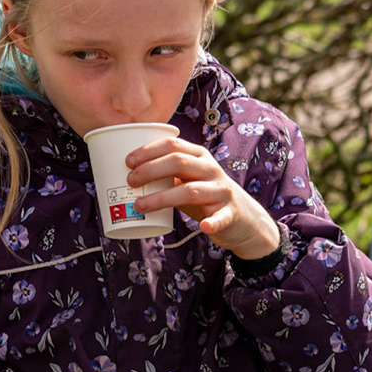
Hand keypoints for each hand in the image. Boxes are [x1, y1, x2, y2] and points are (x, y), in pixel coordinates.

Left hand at [129, 136, 281, 261]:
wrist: (244, 218)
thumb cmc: (207, 197)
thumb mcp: (189, 180)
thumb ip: (168, 176)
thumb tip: (128, 177)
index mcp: (200, 156)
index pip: (172, 145)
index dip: (148, 151)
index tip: (128, 162)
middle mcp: (211, 169)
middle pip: (178, 163)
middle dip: (150, 170)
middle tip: (130, 182)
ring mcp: (221, 191)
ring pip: (190, 191)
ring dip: (162, 198)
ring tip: (140, 205)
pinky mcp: (230, 214)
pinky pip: (220, 218)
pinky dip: (211, 222)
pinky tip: (203, 226)